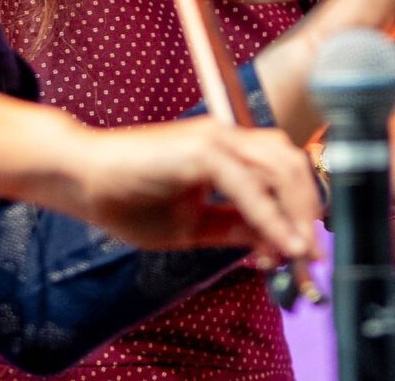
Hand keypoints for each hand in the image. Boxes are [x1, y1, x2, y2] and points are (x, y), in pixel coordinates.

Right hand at [58, 119, 321, 262]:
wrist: (82, 179)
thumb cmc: (125, 199)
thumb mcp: (190, 225)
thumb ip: (232, 227)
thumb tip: (273, 243)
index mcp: (225, 151)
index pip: (280, 173)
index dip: (298, 213)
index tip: (303, 255)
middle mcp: (227, 137)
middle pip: (291, 164)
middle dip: (309, 211)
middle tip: (312, 256)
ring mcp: (215, 138)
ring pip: (280, 166)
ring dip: (298, 211)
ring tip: (301, 251)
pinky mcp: (201, 150)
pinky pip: (248, 184)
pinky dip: (270, 215)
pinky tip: (281, 244)